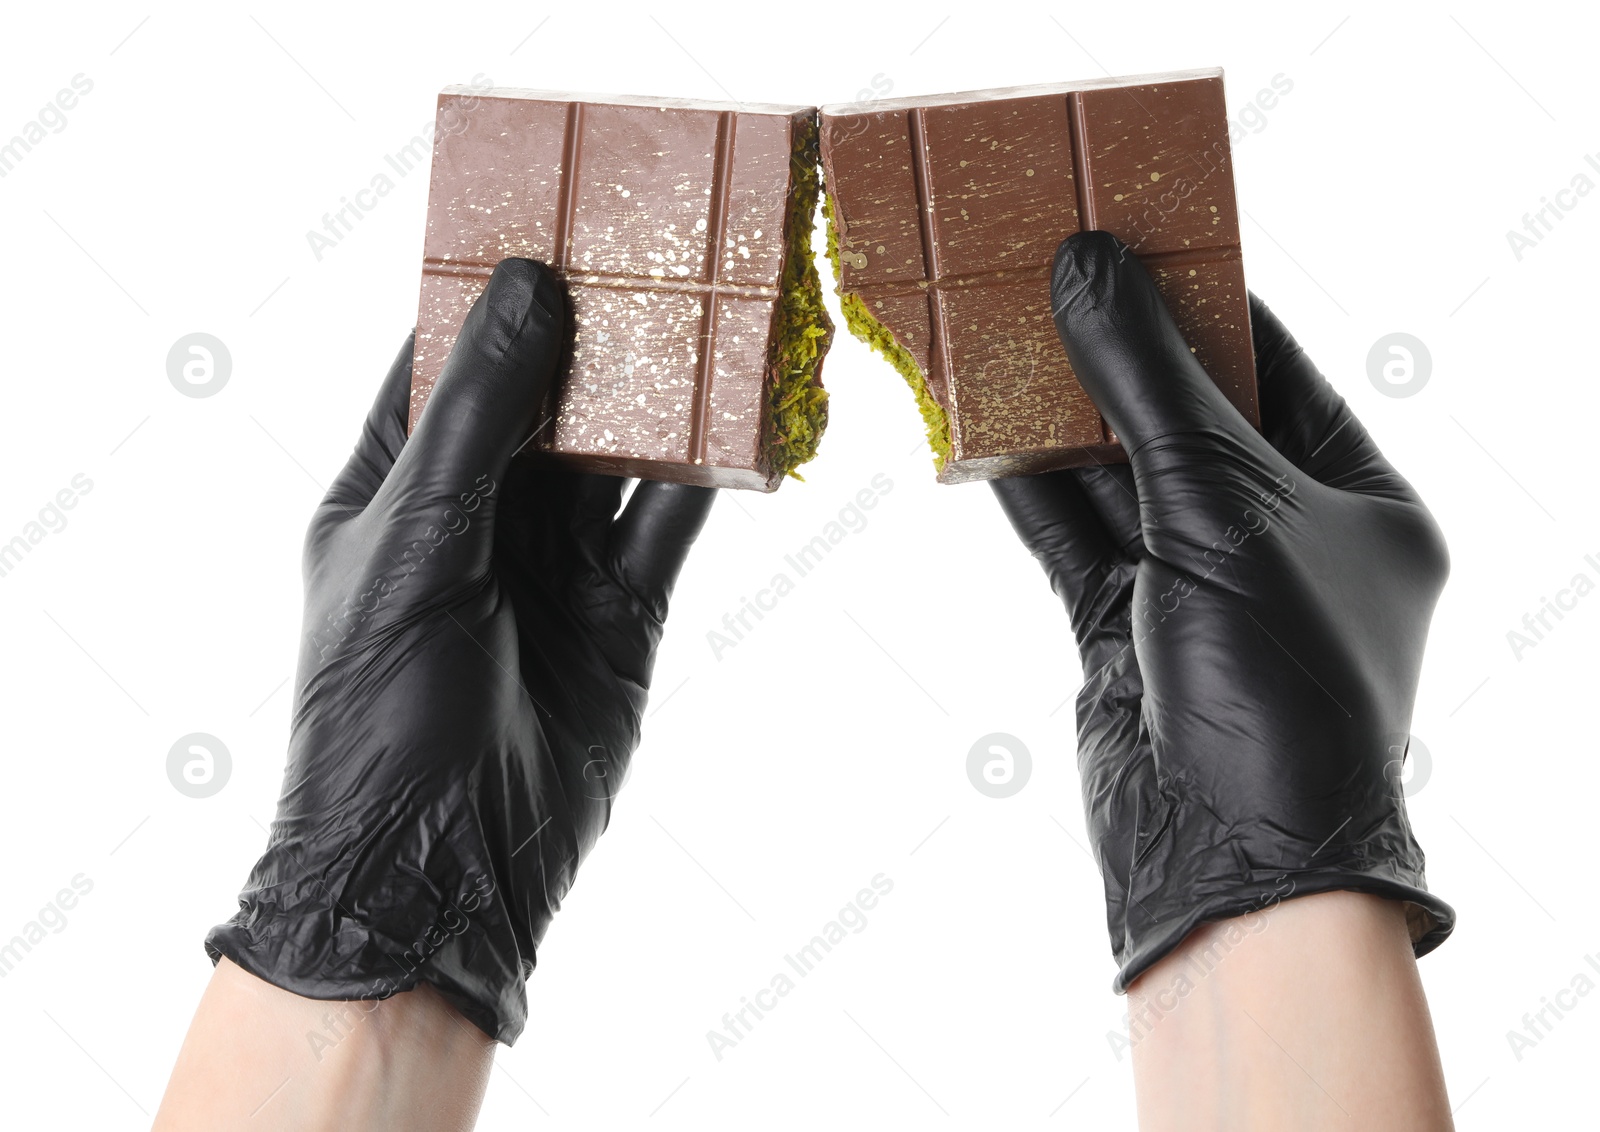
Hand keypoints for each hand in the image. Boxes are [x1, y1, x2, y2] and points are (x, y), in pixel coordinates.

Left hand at [206, 260, 714, 1041]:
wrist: (441, 873)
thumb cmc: (381, 714)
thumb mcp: (415, 548)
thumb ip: (476, 422)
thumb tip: (527, 291)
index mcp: (395, 488)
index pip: (442, 360)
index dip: (493, 289)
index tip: (549, 214)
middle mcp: (478, 515)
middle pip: (544, 395)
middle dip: (595, 328)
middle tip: (653, 244)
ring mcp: (554, 564)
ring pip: (616, 452)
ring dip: (662, 392)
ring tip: (714, 310)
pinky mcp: (623, 612)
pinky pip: (669, 524)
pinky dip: (709, 476)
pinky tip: (746, 423)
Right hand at [993, 232, 1452, 988]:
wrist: (1230, 856)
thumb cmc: (1278, 678)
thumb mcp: (1221, 502)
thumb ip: (1147, 382)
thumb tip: (1089, 265)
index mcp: (1361, 501)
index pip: (1277, 367)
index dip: (1203, 297)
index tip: (1133, 232)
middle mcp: (1284, 538)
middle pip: (1189, 415)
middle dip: (1118, 351)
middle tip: (1051, 267)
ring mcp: (1201, 584)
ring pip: (1119, 475)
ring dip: (1061, 414)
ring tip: (1000, 330)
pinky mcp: (1126, 627)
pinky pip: (1074, 536)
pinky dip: (1029, 487)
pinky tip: (982, 430)